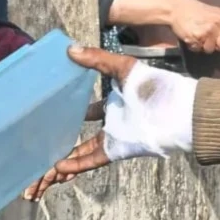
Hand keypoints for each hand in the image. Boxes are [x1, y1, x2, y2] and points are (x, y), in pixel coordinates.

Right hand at [32, 46, 197, 187]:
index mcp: (112, 105)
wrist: (180, 110)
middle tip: (38, 150)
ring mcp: (113, 138)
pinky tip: (58, 168)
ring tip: (42, 169)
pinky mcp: (117, 150)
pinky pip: (92, 159)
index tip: (53, 115)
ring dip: (62, 162)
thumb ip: (98, 59)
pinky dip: (77, 164)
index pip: (87, 111)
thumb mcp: (125, 68)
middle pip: (79, 138)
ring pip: (80, 153)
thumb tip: (70, 50)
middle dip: (59, 145)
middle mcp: (111, 123)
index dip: (71, 114)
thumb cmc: (157, 87)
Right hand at [170, 0, 219, 54]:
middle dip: (217, 45)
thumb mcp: (215, 13)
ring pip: (211, 50)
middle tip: (207, 36)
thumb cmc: (195, 11)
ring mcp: (209, 31)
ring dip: (204, 46)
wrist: (177, 8)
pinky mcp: (198, 37)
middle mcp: (219, 24)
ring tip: (197, 34)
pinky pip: (199, 49)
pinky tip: (191, 36)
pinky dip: (194, 46)